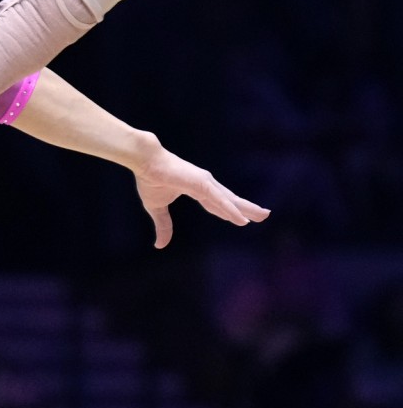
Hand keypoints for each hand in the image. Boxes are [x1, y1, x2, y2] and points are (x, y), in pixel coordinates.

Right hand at [132, 147, 269, 248]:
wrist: (145, 162)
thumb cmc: (149, 178)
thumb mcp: (157, 207)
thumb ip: (163, 225)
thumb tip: (160, 246)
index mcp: (196, 187)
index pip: (217, 203)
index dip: (229, 211)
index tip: (242, 218)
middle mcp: (205, 184)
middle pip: (230, 200)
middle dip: (247, 208)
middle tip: (264, 215)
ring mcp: (205, 183)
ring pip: (230, 200)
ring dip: (247, 209)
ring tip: (264, 215)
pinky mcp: (202, 184)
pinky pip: (220, 201)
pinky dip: (231, 211)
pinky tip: (243, 220)